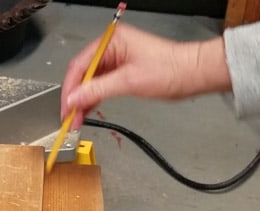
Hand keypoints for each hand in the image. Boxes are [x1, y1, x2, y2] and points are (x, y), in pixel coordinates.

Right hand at [62, 24, 230, 127]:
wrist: (193, 74)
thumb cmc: (170, 70)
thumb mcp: (129, 81)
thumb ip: (97, 90)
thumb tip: (74, 99)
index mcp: (111, 41)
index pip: (80, 65)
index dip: (70, 88)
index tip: (66, 107)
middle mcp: (111, 48)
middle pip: (82, 74)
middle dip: (75, 97)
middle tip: (69, 117)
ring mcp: (116, 60)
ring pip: (90, 82)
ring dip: (83, 101)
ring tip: (77, 120)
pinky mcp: (122, 72)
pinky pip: (101, 86)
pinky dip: (93, 99)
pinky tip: (87, 112)